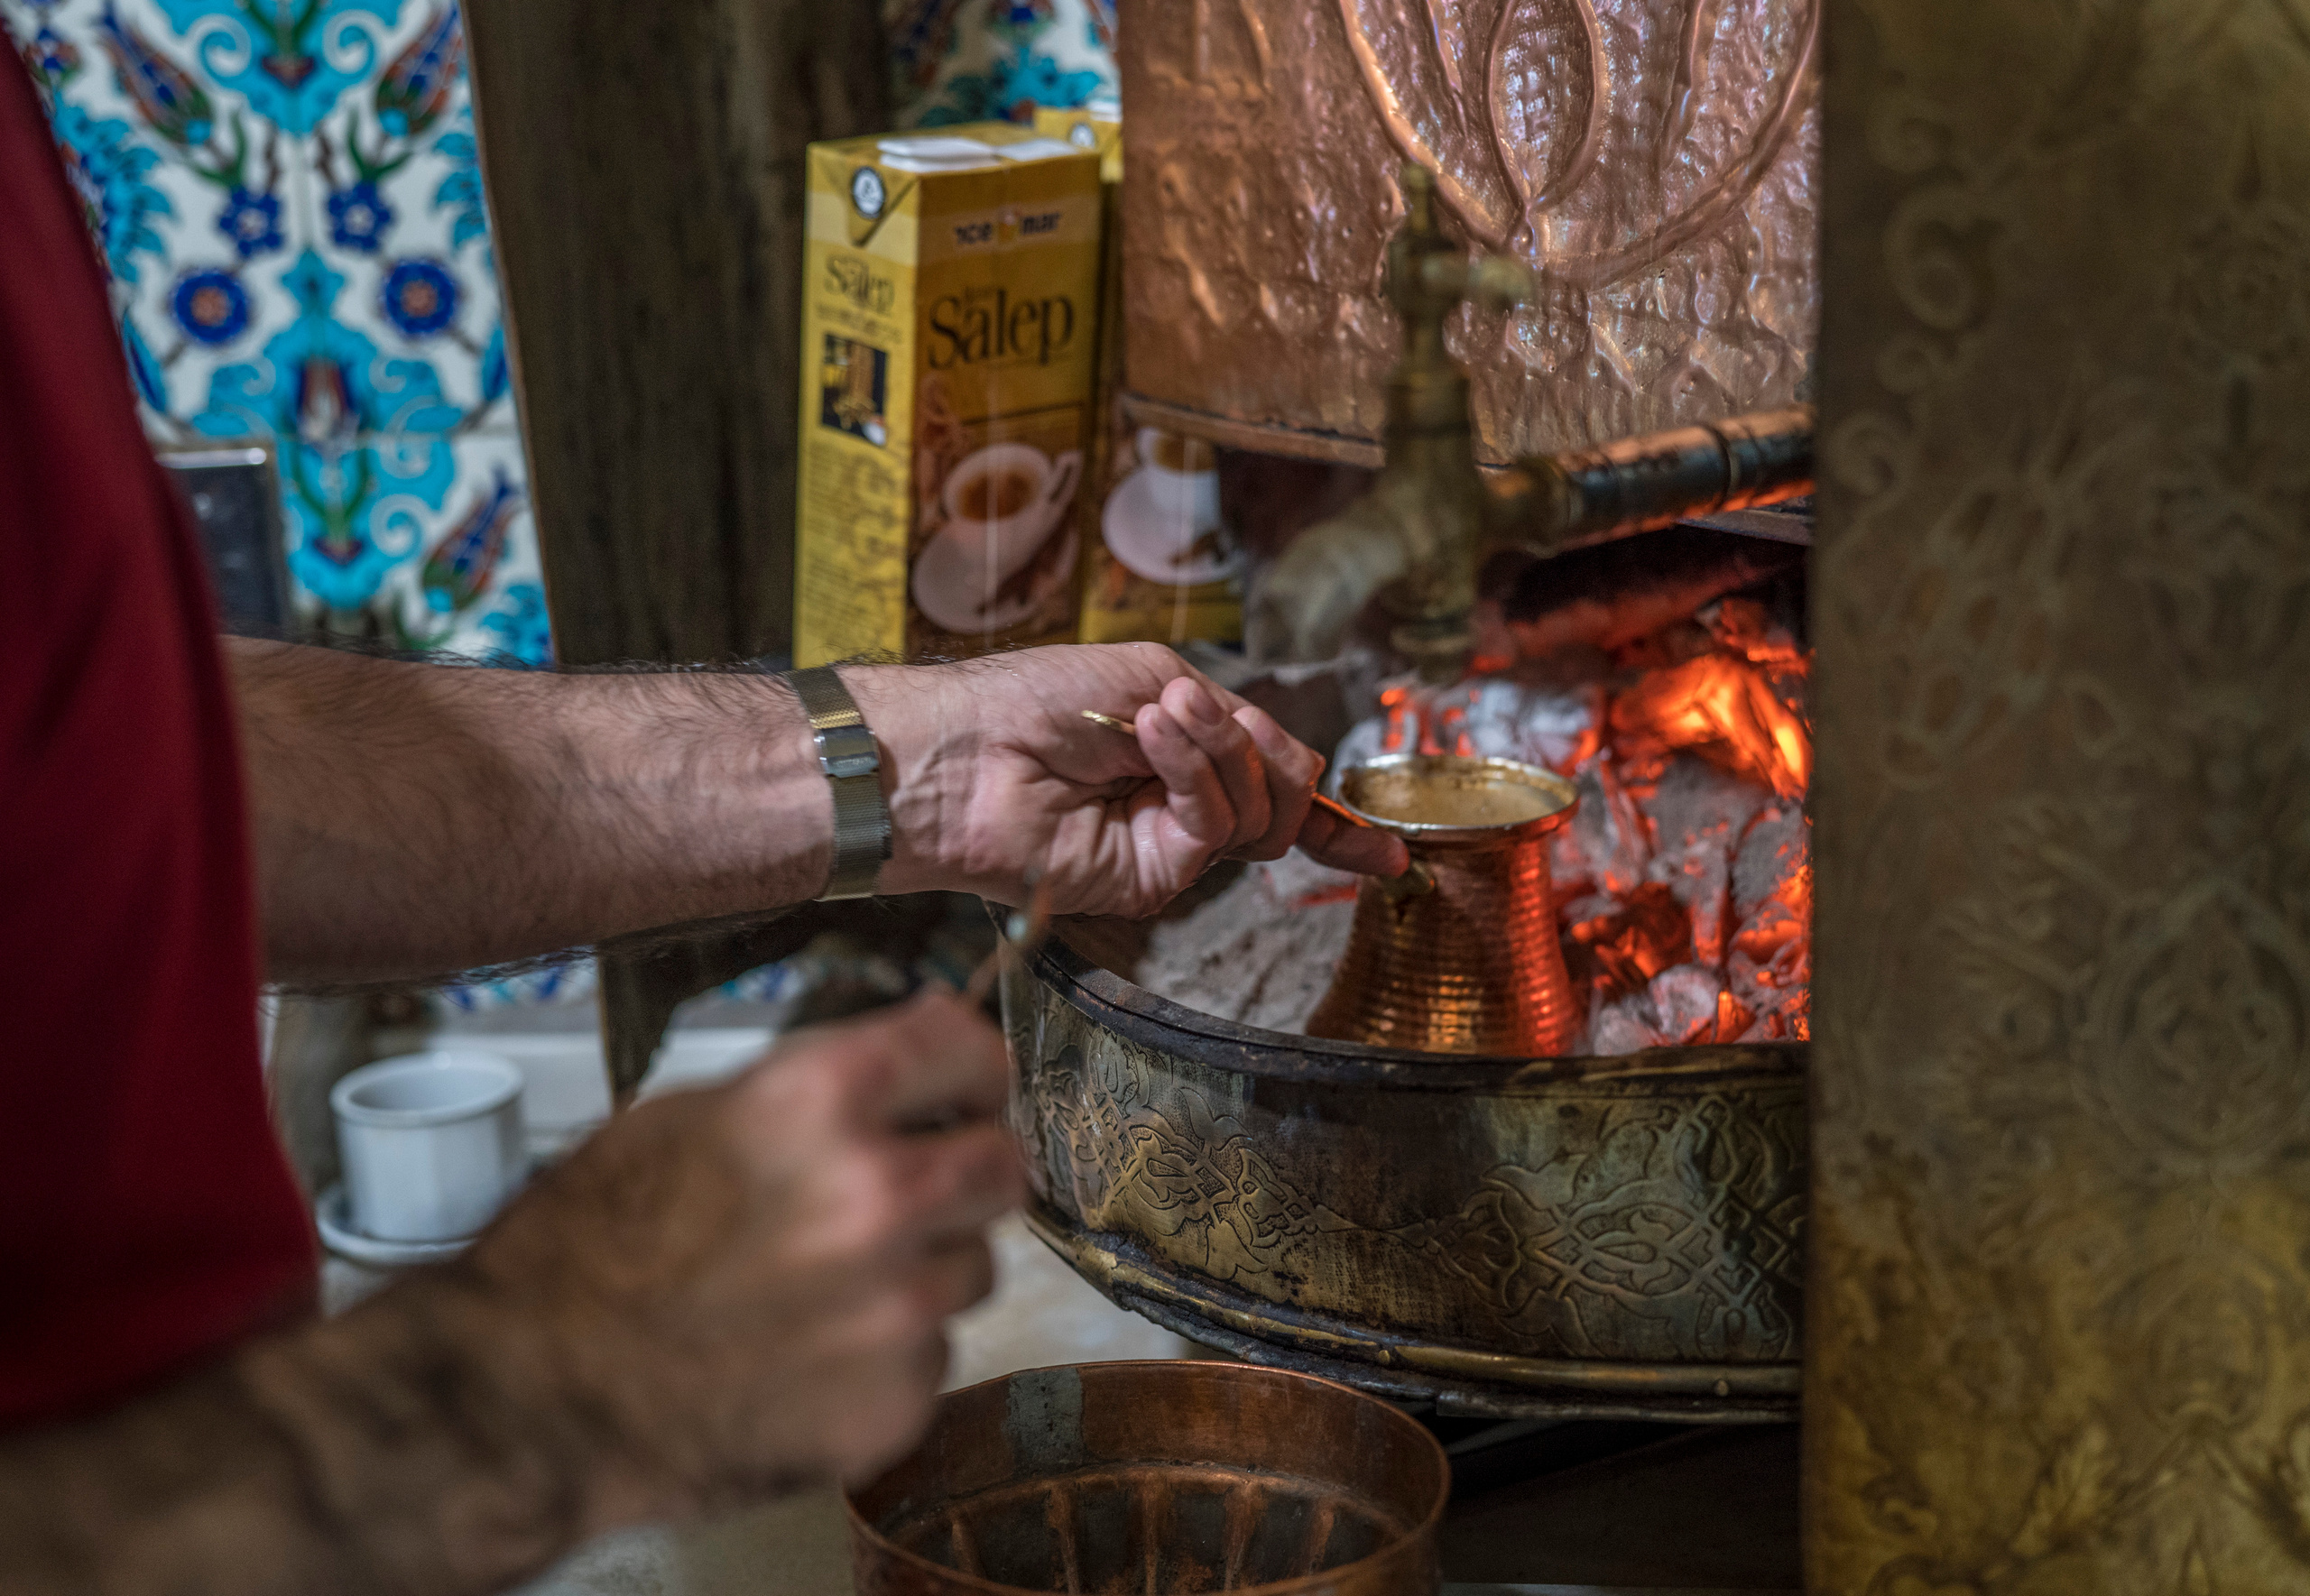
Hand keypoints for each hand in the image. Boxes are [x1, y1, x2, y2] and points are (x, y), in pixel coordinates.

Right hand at [447, 989, 1020, 1523]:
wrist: (531, 1399)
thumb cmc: (587, 1251)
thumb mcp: (685, 1118)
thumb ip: (809, 1096)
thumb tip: (899, 1080)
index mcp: (821, 1103)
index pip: (963, 1049)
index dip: (968, 1068)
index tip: (966, 1085)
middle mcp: (878, 1197)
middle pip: (999, 1167)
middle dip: (965, 1173)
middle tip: (920, 1192)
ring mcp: (897, 1309)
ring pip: (972, 1270)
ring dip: (921, 1273)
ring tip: (827, 1291)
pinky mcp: (896, 1401)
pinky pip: (931, 1358)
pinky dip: (886, 1359)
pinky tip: (807, 1358)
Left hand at [849, 643, 1408, 915]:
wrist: (968, 747)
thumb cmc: (1041, 698)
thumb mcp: (1154, 676)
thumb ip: (1234, 721)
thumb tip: (1304, 773)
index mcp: (1184, 754)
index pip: (1274, 788)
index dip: (1332, 822)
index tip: (1388, 857)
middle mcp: (1183, 806)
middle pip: (1283, 795)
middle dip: (1255, 745)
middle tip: (1189, 711)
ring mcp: (1170, 846)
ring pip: (1259, 813)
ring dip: (1218, 750)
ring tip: (1157, 719)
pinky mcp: (1153, 879)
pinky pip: (1215, 827)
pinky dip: (1196, 774)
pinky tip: (1152, 740)